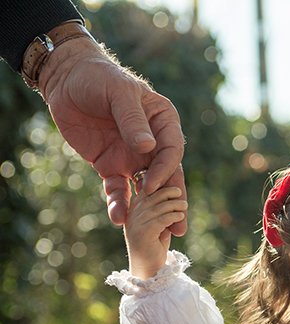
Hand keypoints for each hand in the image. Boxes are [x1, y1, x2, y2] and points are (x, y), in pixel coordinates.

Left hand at [37, 38, 186, 227]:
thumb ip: (133, 120)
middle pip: (166, 176)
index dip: (165, 170)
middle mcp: (153, 144)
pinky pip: (118, 190)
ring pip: (145, 189)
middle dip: (171, 202)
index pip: (171, 151)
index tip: (153, 185)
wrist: (66, 81)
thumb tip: (148, 148)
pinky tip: (119, 218)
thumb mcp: (118, 93)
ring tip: (157, 235)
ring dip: (150, 212)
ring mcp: (132, 158)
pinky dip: (119, 204)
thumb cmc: (99, 78)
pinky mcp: (111, 167)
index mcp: (163, 122)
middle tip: (178, 227)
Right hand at [124, 186, 186, 279]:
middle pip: (149, 199)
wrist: (149, 271)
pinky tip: (181, 216)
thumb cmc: (155, 250)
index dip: (157, 188)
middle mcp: (131, 219)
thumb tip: (173, 203)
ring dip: (172, 204)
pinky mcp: (143, 234)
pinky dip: (172, 216)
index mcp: (132, 215)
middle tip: (179, 191)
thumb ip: (161, 215)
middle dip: (165, 193)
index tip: (172, 186)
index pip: (143, 195)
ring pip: (156, 208)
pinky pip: (160, 220)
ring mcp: (135, 226)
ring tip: (184, 204)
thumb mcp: (159, 228)